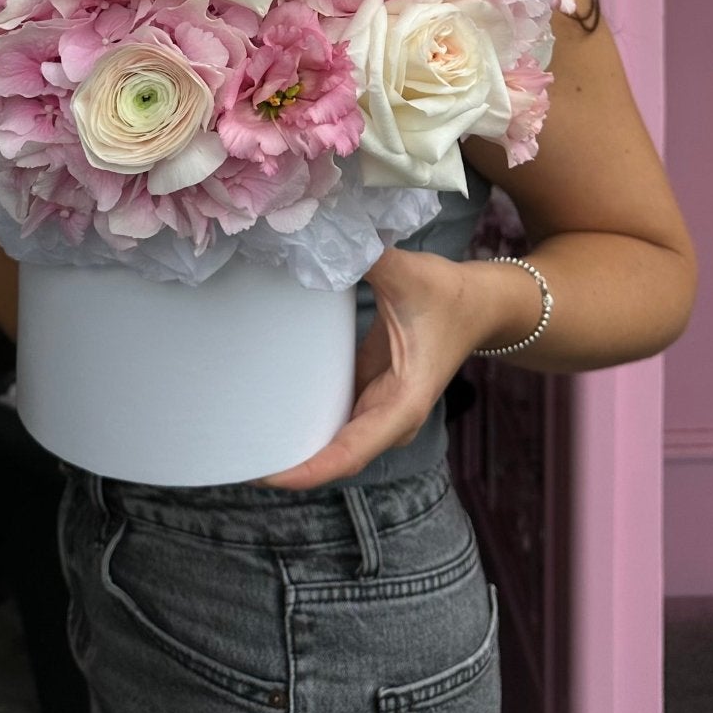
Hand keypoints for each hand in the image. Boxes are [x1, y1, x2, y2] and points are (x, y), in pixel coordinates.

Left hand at [260, 248, 482, 490]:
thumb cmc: (449, 293)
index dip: (306, 470)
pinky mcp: (370, 395)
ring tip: (239, 443)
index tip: (265, 475)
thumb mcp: (410, 274)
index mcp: (402, 405)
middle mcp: (390, 420)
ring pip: (331, 444)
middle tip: (232, 460)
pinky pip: (332, 419)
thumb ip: (367, 257)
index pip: (349, 453)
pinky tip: (267, 413)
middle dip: (287, 465)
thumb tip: (322, 237)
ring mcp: (379, 411)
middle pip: (333, 458)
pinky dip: (302, 421)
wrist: (480, 303)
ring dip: (292, 447)